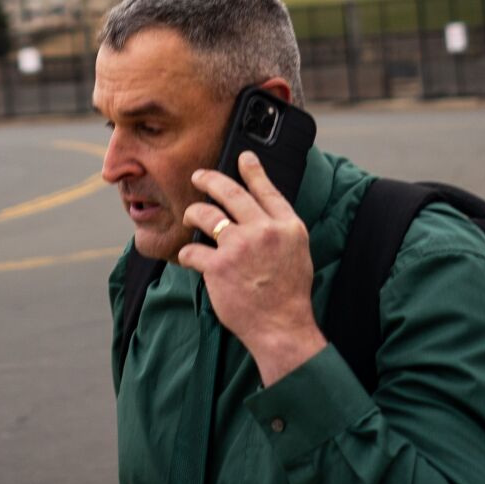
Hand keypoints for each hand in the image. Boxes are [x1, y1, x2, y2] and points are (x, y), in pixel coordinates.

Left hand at [181, 150, 326, 386]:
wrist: (281, 326)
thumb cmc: (288, 294)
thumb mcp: (297, 252)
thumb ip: (279, 229)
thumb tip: (258, 213)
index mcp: (287, 226)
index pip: (267, 190)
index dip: (253, 170)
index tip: (242, 157)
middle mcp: (264, 230)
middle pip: (229, 192)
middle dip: (209, 179)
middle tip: (198, 176)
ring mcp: (239, 246)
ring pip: (205, 214)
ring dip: (193, 214)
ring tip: (190, 218)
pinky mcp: (218, 265)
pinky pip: (192, 250)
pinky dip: (187, 254)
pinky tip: (189, 258)